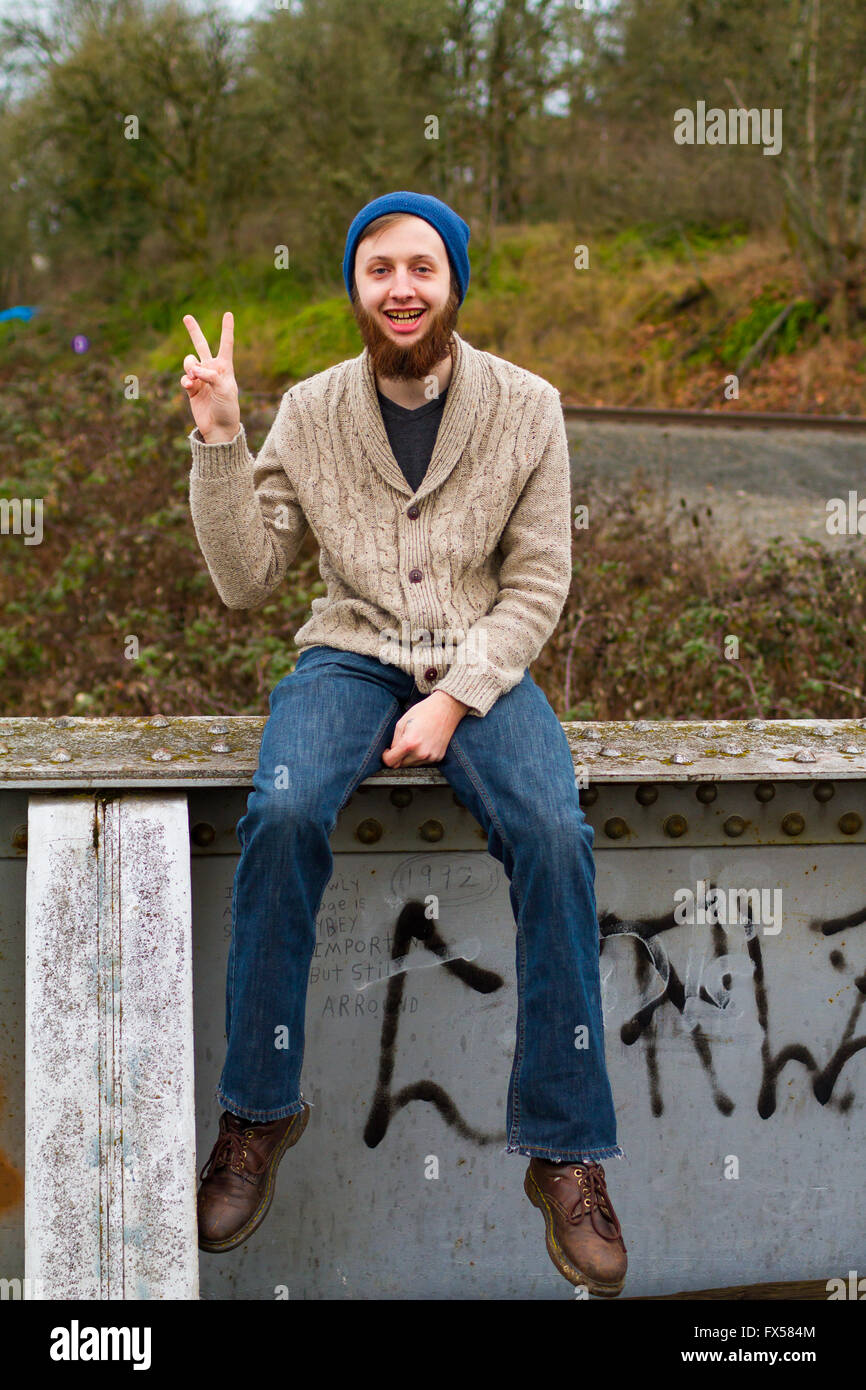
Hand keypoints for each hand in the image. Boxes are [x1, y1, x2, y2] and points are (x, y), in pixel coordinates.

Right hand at [180, 310, 240, 440]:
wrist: (219, 428)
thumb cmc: (228, 409)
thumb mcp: (225, 390)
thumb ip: (211, 376)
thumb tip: (194, 369)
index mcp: (225, 367)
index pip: (226, 344)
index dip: (226, 329)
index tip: (228, 314)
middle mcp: (212, 369)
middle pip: (201, 345)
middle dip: (194, 331)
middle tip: (187, 317)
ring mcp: (200, 378)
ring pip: (189, 362)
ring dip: (189, 367)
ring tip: (194, 379)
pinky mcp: (191, 388)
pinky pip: (184, 377)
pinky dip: (185, 380)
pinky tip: (190, 386)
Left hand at [381, 692, 468, 767]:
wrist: (446, 708)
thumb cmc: (423, 711)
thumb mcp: (402, 722)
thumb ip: (394, 741)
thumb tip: (391, 753)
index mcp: (409, 743)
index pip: (391, 762)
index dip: (386, 757)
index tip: (387, 751)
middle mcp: (421, 753)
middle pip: (401, 765)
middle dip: (398, 756)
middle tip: (403, 742)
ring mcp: (431, 757)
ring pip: (412, 764)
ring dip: (410, 756)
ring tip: (416, 740)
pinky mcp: (438, 757)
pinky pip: (423, 762)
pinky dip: (421, 755)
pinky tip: (424, 742)